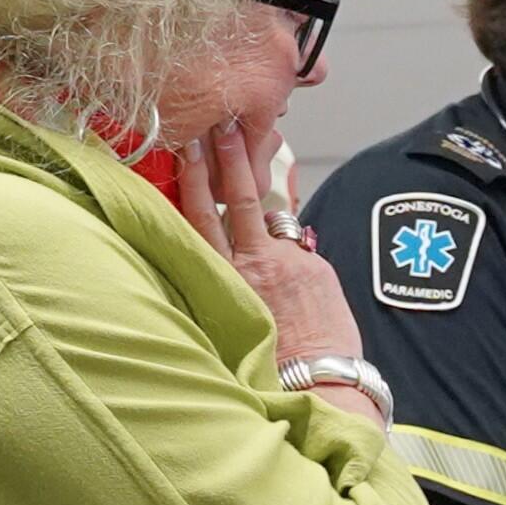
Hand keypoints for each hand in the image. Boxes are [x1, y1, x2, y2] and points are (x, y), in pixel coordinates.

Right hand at [187, 126, 354, 376]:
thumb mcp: (232, 318)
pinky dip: (293, 244)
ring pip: (268, 214)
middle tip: (222, 120)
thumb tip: (237, 250)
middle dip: (228, 157)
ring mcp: (289, 261)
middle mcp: (253, 264)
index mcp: (224, 279)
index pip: (200, 218)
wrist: (319, 384)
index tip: (186, 146)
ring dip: (261, 194)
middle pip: (235, 199)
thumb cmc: (271, 363)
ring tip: (251, 151)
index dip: (192, 180)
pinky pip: (299, 243)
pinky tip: (296, 248)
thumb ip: (229, 279)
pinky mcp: (317, 265)